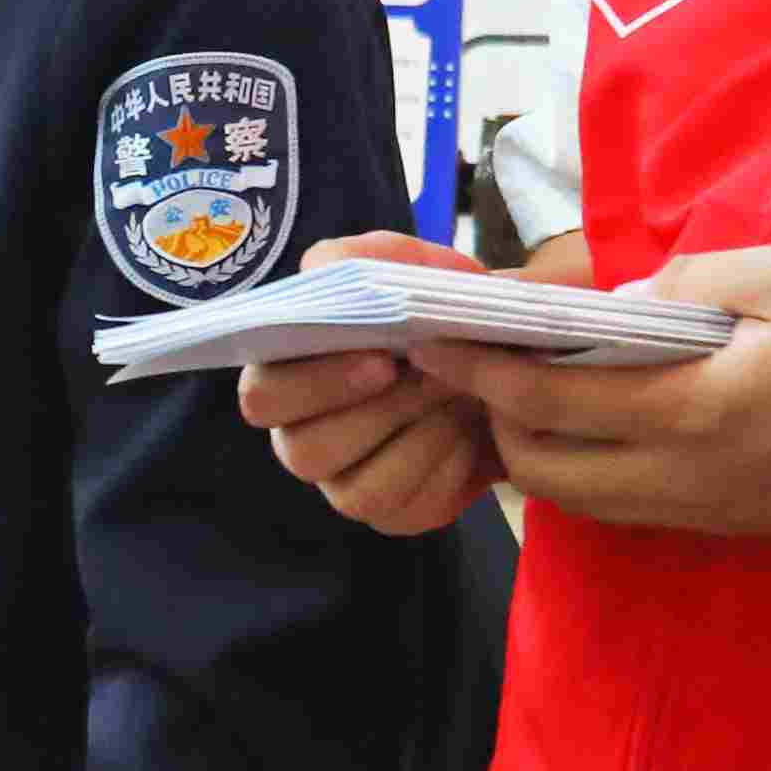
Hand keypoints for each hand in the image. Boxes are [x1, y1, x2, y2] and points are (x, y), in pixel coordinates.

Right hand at [236, 230, 505, 540]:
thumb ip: (370, 258)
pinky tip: (470, 433)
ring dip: (417, 438)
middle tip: (432, 379)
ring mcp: (343, 483)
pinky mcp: (391, 512)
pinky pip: (404, 507)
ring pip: (355, 488)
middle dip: (374, 415)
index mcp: (288, 377)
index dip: (315, 383)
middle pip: (302, 451)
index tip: (381, 359)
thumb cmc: (440, 317)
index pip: (263, 395)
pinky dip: (444, 467)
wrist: (507, 369)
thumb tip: (324, 270)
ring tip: (460, 396)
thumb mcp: (416, 270)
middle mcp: (301, 437)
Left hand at [403, 241, 770, 538]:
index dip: (479, 370)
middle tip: (483, 362)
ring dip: (537, 449)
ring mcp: (700, 509)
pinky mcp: (721, 523)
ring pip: (576, 498)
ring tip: (529, 389)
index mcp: (691, 410)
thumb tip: (615, 306)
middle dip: (497, 419)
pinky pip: (622, 506)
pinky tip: (594, 419)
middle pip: (541, 469)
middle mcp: (681, 476)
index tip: (433, 340)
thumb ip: (687, 283)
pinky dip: (585, 468)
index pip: (548, 399)